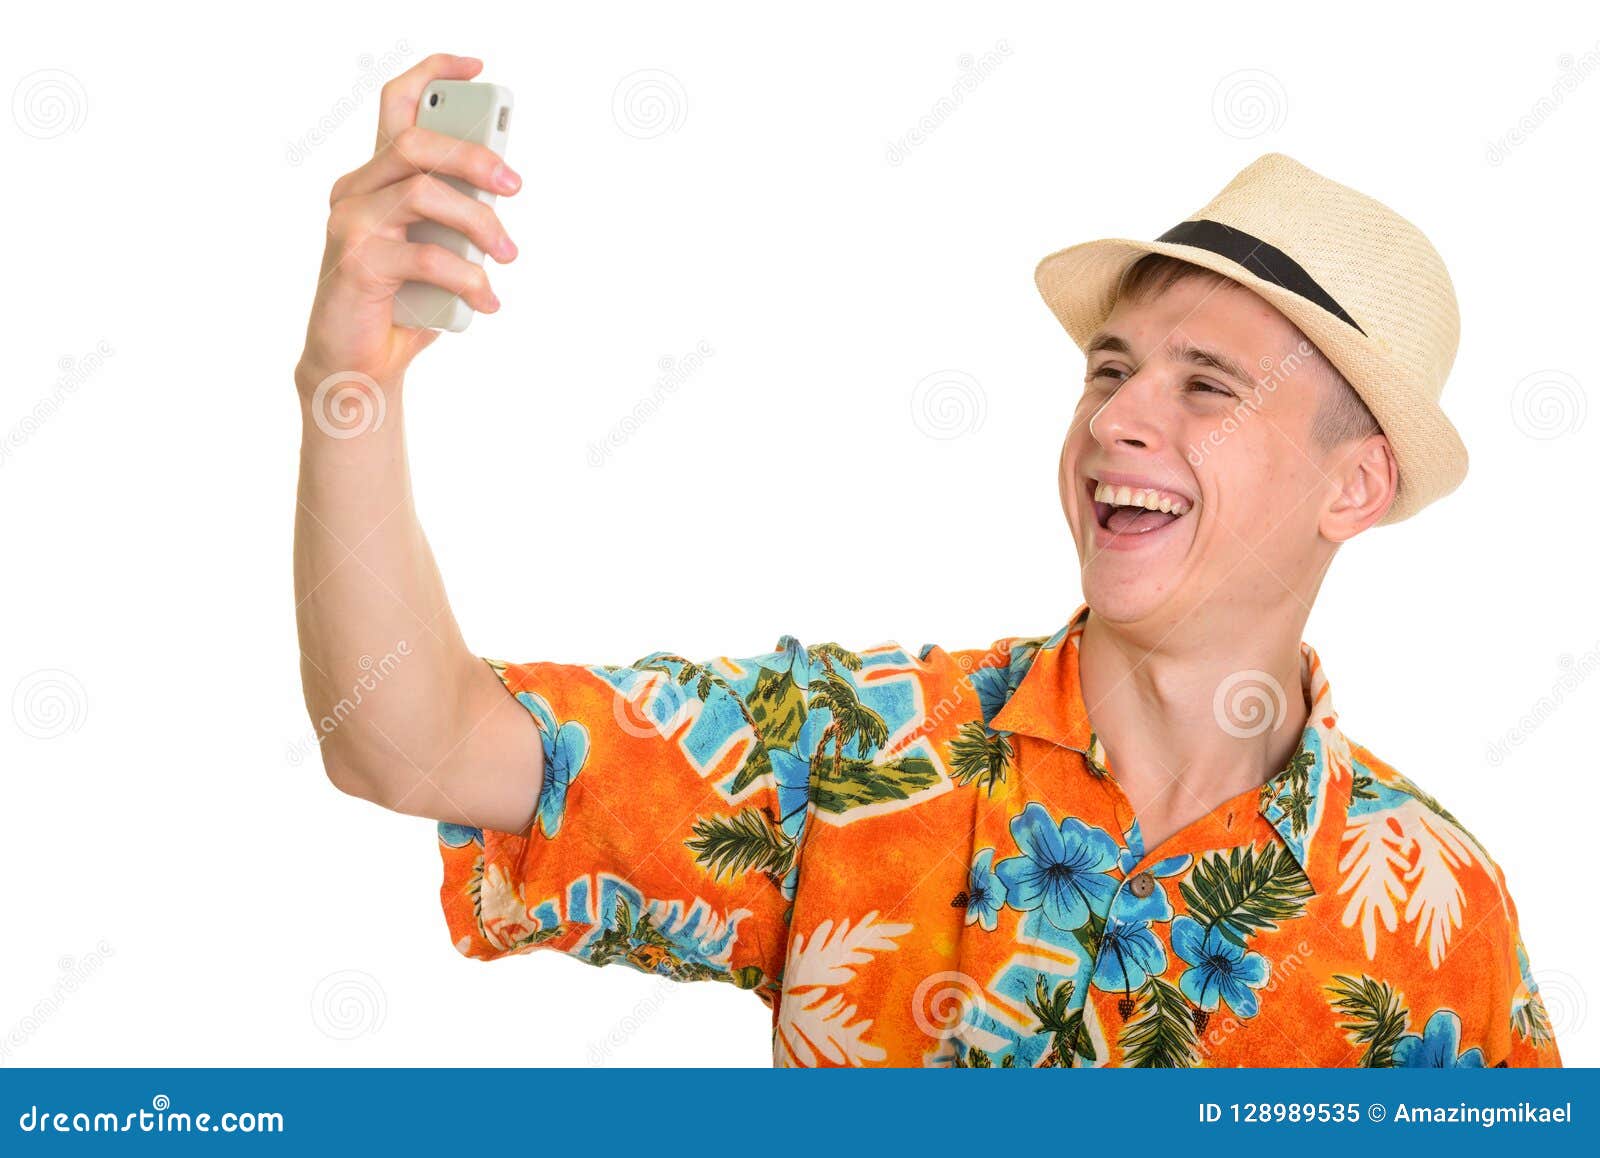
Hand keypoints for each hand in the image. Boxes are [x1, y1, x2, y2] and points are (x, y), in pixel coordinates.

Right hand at [295, 53, 520, 397]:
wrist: (357, 367)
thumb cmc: (400, 304)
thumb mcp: (434, 248)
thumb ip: (454, 215)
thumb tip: (499, 188)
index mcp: (375, 179)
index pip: (396, 107)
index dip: (432, 74)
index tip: (477, 69)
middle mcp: (355, 191)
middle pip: (417, 143)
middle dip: (474, 156)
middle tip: (514, 184)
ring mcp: (350, 223)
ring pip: (423, 192)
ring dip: (479, 222)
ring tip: (507, 255)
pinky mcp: (356, 262)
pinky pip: (424, 254)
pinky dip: (467, 278)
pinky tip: (486, 300)